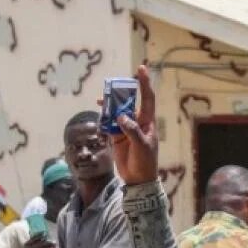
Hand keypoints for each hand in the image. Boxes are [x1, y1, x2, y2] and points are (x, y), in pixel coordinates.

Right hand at [110, 65, 158, 184]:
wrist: (138, 179)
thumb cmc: (145, 162)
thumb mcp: (142, 146)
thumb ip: (132, 130)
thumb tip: (121, 117)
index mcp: (147, 121)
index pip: (147, 98)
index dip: (144, 83)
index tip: (141, 68)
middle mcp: (137, 121)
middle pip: (128, 102)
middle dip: (120, 93)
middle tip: (110, 87)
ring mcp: (126, 128)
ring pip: (116, 111)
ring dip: (109, 106)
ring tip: (101, 101)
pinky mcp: (117, 136)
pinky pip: (109, 123)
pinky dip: (104, 119)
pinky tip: (99, 115)